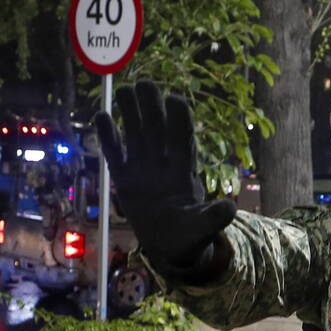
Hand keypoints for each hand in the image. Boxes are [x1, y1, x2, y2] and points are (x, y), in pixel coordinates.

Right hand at [94, 81, 234, 277]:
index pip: (183, 136)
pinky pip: (115, 153)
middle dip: (153, 105)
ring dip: (131, 112)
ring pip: (137, 133)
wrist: (172, 247)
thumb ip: (214, 217)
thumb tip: (229, 209)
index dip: (179, 118)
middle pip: (158, 127)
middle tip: (144, 83)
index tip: (173, 100)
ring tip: (124, 89)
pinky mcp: (125, 179)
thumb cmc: (192, 233)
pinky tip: (101, 115)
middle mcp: (164, 162)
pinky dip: (108, 136)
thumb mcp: (204, 227)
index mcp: (184, 169)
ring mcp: (143, 168)